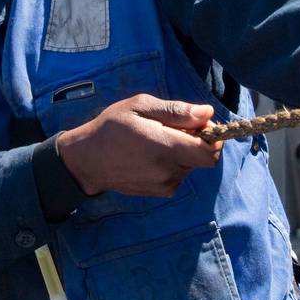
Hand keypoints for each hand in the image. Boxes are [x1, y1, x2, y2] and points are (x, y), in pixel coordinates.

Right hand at [57, 94, 222, 196]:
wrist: (87, 159)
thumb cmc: (112, 126)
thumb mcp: (141, 106)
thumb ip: (177, 111)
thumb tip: (207, 113)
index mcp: (165, 148)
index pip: (211, 153)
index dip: (213, 136)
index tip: (197, 123)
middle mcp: (169, 171)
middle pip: (203, 157)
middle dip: (196, 140)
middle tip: (172, 127)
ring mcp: (164, 185)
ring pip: (192, 166)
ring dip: (184, 152)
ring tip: (157, 139)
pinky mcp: (160, 192)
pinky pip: (180, 175)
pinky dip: (174, 163)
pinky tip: (153, 154)